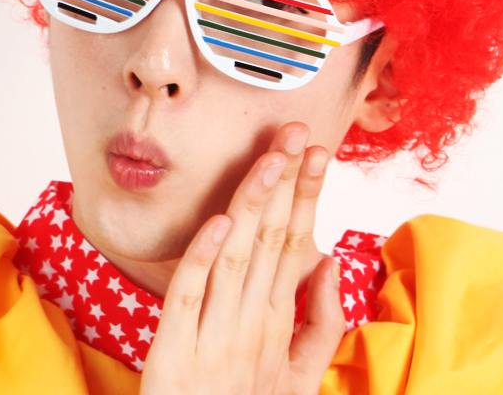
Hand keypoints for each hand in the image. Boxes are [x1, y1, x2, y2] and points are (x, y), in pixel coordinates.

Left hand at [139, 122, 344, 394]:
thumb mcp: (300, 375)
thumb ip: (323, 319)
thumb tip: (328, 256)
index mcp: (277, 318)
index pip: (296, 240)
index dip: (307, 192)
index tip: (317, 148)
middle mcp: (252, 321)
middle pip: (271, 237)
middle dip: (285, 181)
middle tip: (296, 131)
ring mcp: (214, 337)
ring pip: (235, 256)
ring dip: (252, 203)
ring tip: (268, 159)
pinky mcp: (173, 354)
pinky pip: (188, 297)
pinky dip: (201, 259)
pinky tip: (216, 223)